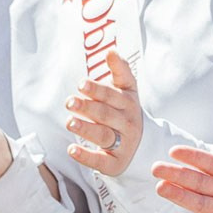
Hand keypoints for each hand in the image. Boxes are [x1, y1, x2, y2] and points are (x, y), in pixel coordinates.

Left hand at [64, 50, 143, 175]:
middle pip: (106, 114)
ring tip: (70, 122)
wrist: (142, 144)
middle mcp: (128, 123)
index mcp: (129, 103)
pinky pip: (101, 161)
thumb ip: (120, 70)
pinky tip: (72, 150)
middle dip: (88, 107)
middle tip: (69, 102)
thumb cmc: (125, 112)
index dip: (97, 89)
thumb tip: (112, 50)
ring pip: (103, 135)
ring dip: (86, 129)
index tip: (81, 84)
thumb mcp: (127, 90)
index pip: (113, 95)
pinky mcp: (115, 163)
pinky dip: (86, 156)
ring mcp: (123, 144)